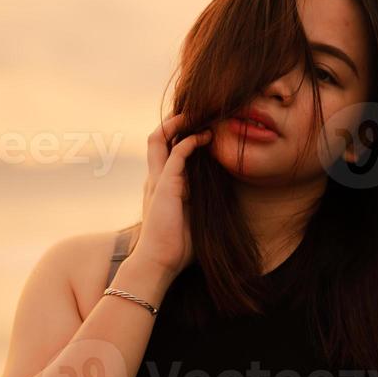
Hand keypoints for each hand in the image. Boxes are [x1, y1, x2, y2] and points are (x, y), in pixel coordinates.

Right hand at [130, 112, 212, 277]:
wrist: (159, 262)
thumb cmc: (177, 247)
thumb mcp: (193, 219)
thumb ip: (201, 205)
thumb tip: (222, 203)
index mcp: (160, 185)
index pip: (164, 151)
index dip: (178, 136)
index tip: (200, 128)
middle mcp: (155, 178)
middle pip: (157, 139)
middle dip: (173, 122)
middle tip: (196, 114)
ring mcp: (157, 179)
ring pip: (159, 138)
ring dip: (177, 124)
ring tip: (196, 115)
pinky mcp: (165, 184)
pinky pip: (176, 152)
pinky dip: (189, 140)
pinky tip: (204, 137)